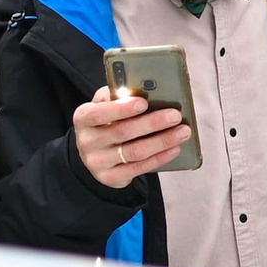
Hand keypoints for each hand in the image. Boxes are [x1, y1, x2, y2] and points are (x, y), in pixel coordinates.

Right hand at [74, 86, 191, 186]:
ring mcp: (97, 162)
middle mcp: (87, 141)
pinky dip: (160, 157)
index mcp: (83, 117)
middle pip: (123, 132)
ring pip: (135, 152)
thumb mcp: (105, 104)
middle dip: (152, 123)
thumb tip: (145, 89)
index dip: (122, 108)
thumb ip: (118, 95)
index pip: (99, 113)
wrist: (95, 152)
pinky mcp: (110, 177)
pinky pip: (139, 168)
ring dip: (162, 141)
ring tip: (183, 132)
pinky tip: (175, 148)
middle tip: (175, 116)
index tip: (144, 102)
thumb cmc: (106, 121)